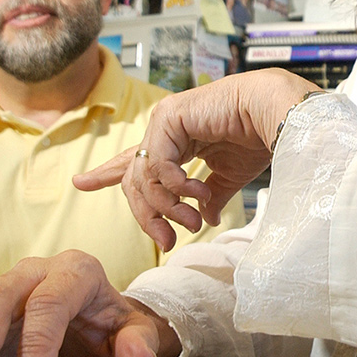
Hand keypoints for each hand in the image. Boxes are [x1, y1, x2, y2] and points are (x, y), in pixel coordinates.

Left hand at [72, 69, 318, 249]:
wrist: (275, 115)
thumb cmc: (257, 138)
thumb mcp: (227, 177)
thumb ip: (207, 198)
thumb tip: (204, 220)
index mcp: (174, 141)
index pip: (134, 162)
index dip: (106, 173)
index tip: (81, 182)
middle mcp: (164, 130)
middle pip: (134, 180)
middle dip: (148, 216)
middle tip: (166, 241)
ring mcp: (164, 122)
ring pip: (143, 177)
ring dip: (167, 208)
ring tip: (192, 222)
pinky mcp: (169, 118)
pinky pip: (157, 165)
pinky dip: (175, 187)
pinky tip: (198, 194)